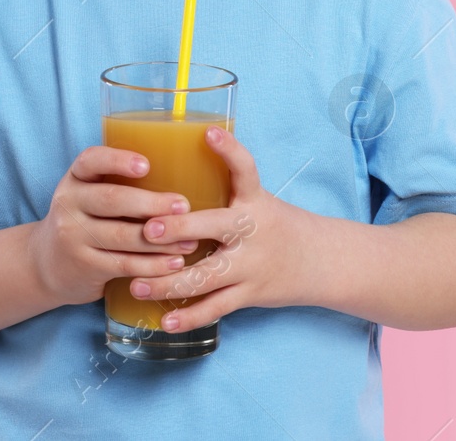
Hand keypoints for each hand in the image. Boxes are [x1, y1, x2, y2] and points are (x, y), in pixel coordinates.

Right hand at [27, 146, 202, 307]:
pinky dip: (153, 265)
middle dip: (152, 204)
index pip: (91, 161)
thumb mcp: (89, 196)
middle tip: (184, 206)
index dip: (118, 160)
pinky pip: (124, 264)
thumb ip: (119, 185)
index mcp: (75, 179)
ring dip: (161, 240)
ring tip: (191, 240)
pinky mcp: (84, 266)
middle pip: (112, 199)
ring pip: (122, 236)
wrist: (47, 264)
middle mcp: (69, 204)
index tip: (146, 165)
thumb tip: (183, 176)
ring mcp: (73, 237)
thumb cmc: (86, 221)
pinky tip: (175, 263)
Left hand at [126, 125, 316, 332]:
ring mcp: (251, 266)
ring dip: (169, 283)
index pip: (245, 170)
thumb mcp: (259, 199)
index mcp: (254, 201)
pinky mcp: (249, 294)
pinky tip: (164, 321)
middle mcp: (253, 231)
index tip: (208, 133)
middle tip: (149, 230)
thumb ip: (224, 187)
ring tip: (136, 284)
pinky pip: (216, 308)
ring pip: (206, 277)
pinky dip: (190, 317)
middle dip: (180, 228)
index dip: (229, 151)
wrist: (320, 261)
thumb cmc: (276, 224)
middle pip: (215, 228)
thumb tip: (174, 159)